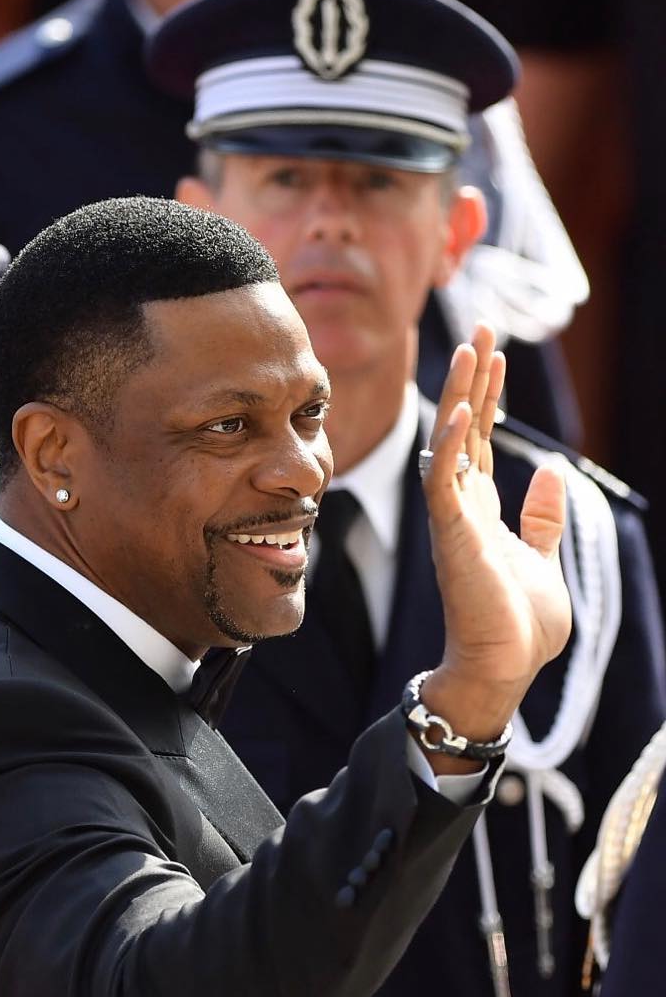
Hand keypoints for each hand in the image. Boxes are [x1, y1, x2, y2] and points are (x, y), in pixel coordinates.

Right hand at [419, 324, 571, 758]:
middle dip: (472, 378)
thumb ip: (542, 516)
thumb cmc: (518, 624)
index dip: (485, 395)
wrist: (504, 667)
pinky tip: (460, 411)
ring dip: (458, 396)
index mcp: (480, 509)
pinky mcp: (453, 537)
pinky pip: (445, 483)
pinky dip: (451, 446)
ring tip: (470, 349)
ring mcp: (453, 519)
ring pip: (450, 444)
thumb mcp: (543, 557)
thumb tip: (551, 470)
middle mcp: (461, 506)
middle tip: (481, 328)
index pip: (479, 438)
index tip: (493, 353)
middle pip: (463, 427)